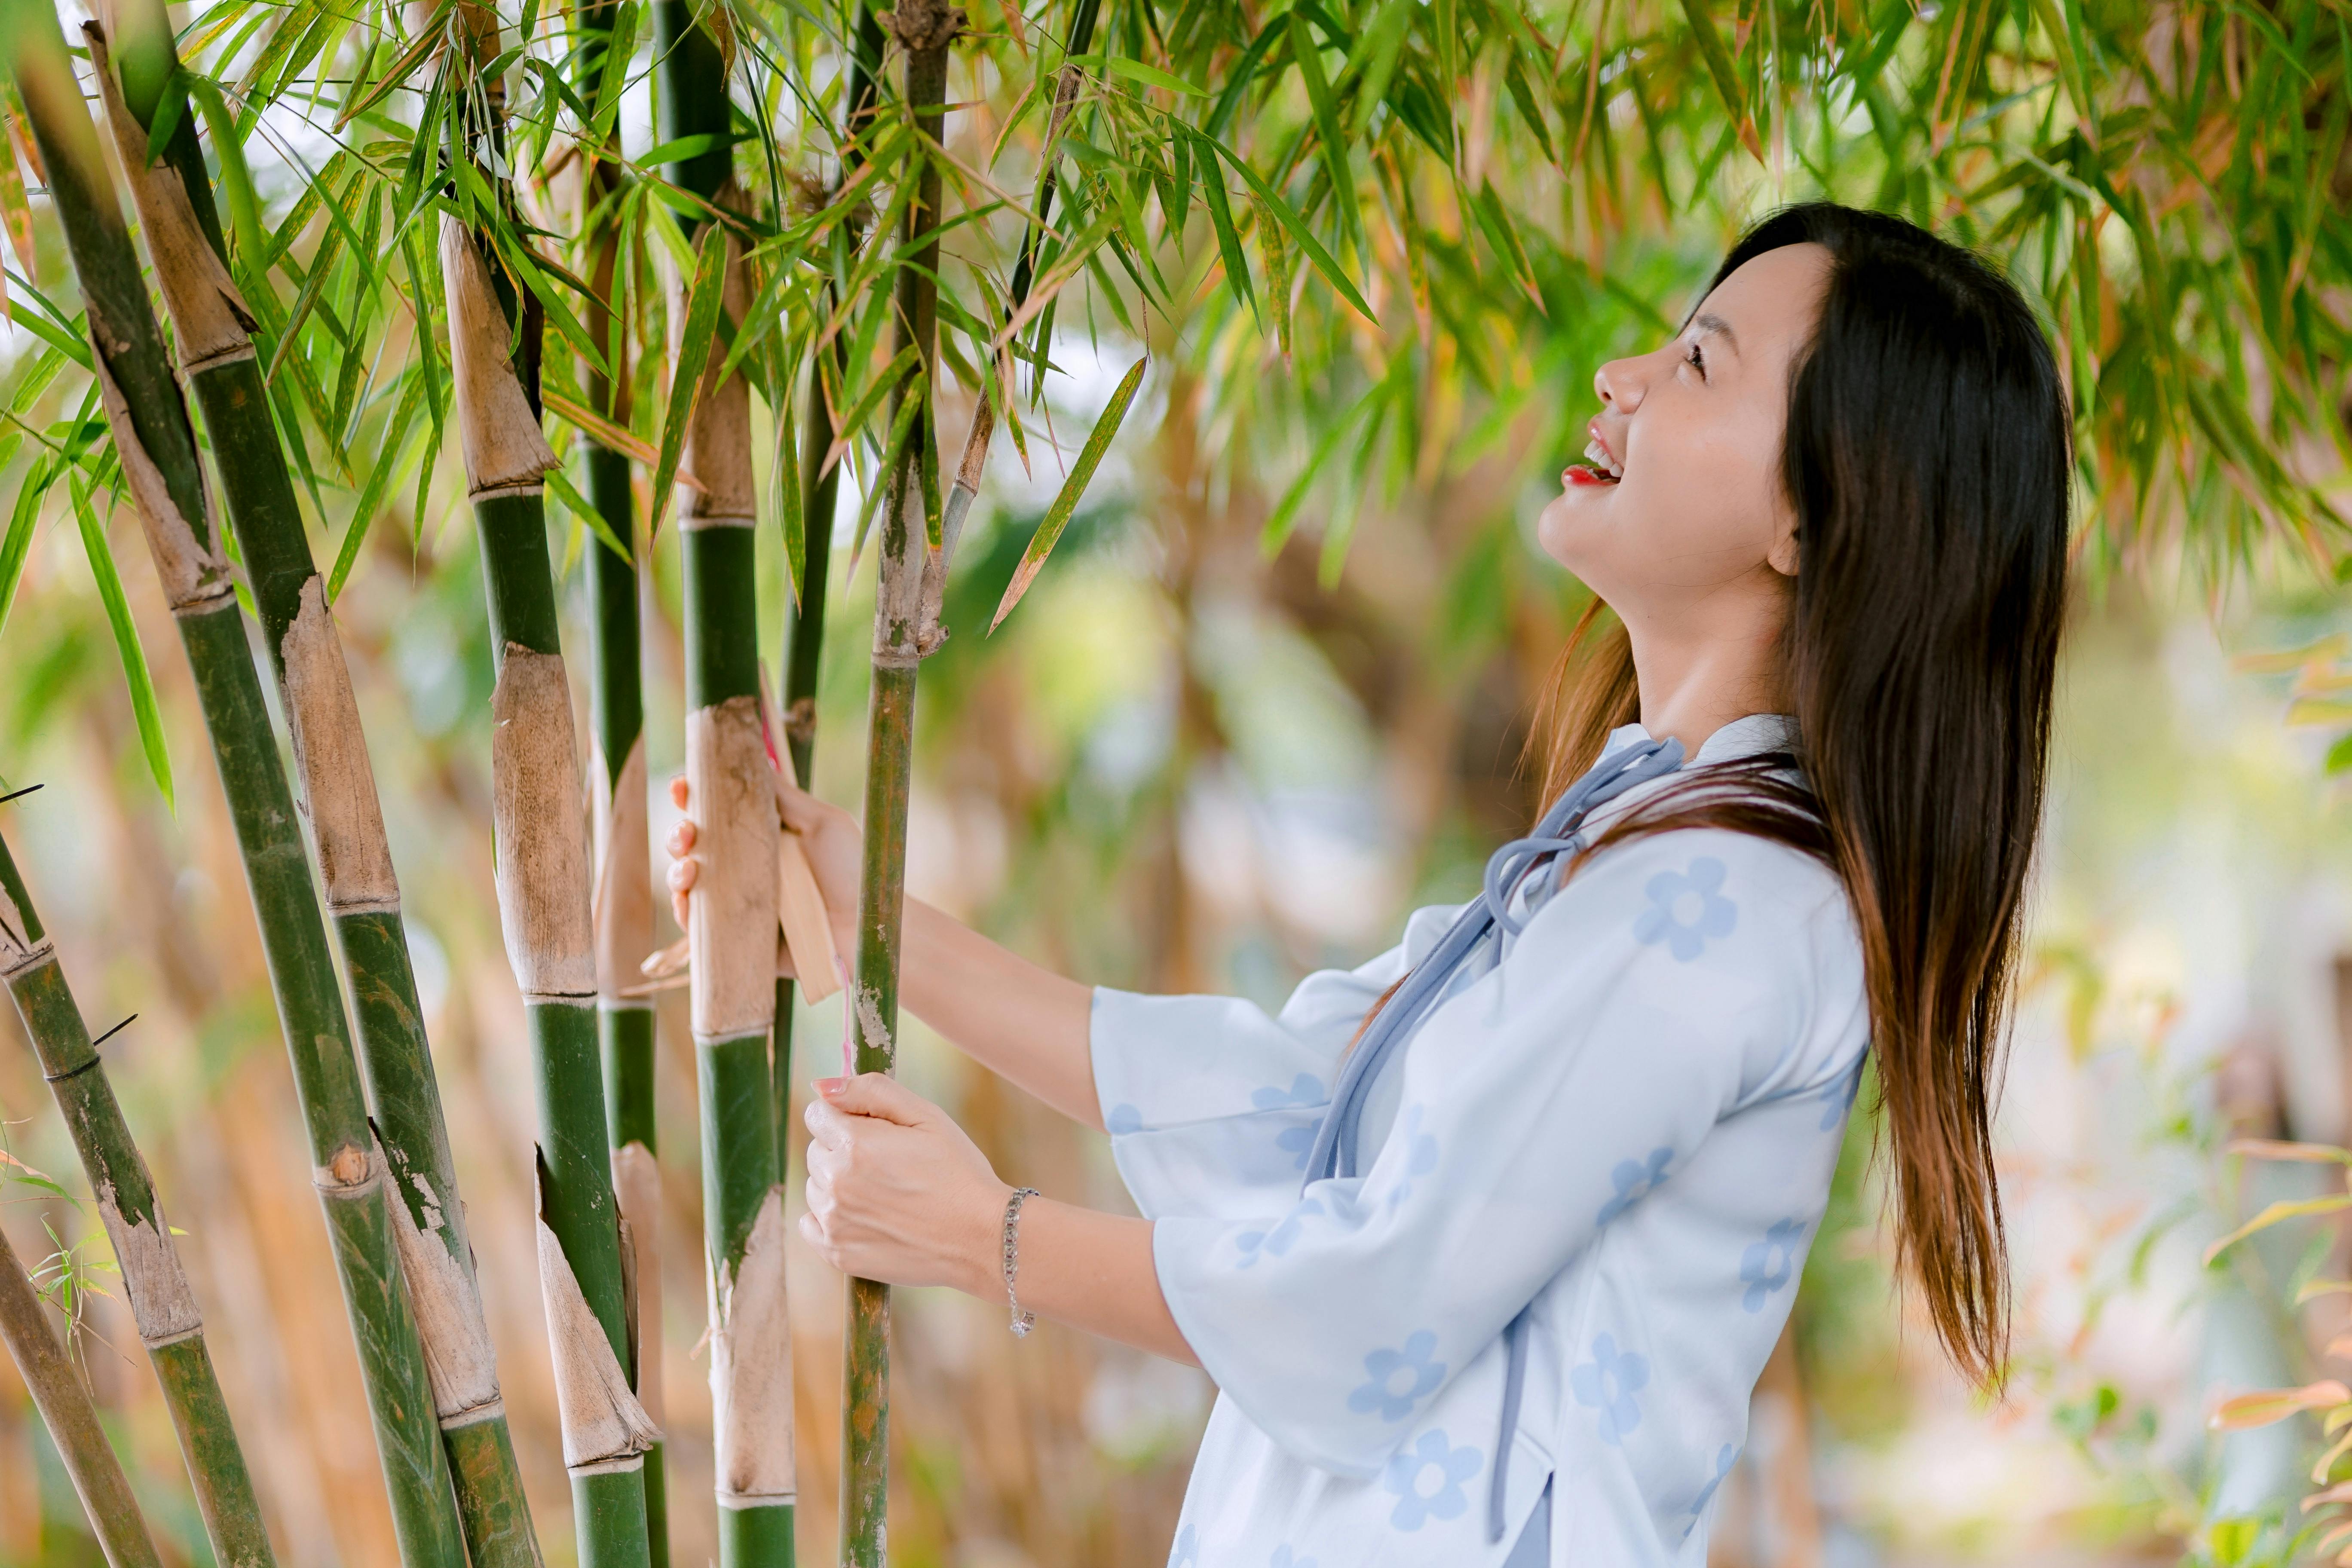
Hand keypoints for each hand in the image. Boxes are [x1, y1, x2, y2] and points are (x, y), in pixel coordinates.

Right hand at [666, 771, 861, 948]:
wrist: (867, 927)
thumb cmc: (853, 872)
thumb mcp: (823, 824)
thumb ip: (786, 797)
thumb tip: (756, 758)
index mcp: (763, 838)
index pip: (718, 815)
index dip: (693, 799)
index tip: (682, 786)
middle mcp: (746, 869)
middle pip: (695, 848)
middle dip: (680, 834)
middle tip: (687, 832)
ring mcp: (739, 903)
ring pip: (689, 885)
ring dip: (677, 871)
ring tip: (689, 868)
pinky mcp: (737, 937)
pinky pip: (699, 926)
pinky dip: (685, 911)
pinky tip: (687, 900)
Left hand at [801, 1073, 1008, 1292]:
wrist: (981, 1237)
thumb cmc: (958, 1172)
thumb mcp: (926, 1116)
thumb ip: (870, 1091)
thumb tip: (821, 1085)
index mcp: (855, 1144)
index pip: (817, 1114)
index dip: (847, 1116)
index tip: (876, 1131)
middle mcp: (836, 1183)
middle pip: (816, 1150)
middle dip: (843, 1149)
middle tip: (889, 1164)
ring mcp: (833, 1222)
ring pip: (815, 1187)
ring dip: (839, 1183)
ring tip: (885, 1193)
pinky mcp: (837, 1253)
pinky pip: (810, 1224)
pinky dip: (831, 1218)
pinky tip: (868, 1217)